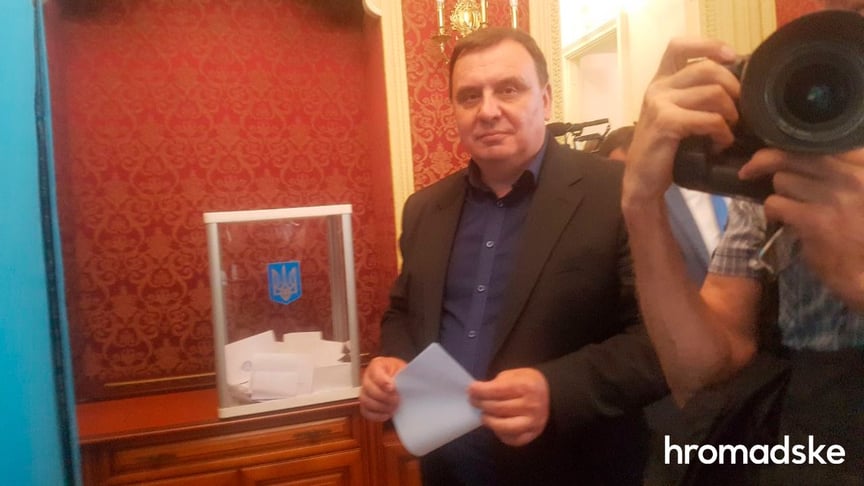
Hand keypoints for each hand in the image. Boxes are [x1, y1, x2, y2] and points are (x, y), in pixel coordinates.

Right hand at [359, 356, 405, 421]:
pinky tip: (387, 414)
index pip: (374, 371)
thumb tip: (399, 385)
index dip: (382, 381)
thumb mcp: (404, 370)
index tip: (392, 388)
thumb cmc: (402, 375)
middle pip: (368, 388)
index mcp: (377, 365)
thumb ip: (401, 375)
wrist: (403, 383)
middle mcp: (368, 377)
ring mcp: (365, 391)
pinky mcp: (365, 404)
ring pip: (365, 401)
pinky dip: (376, 415)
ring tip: (393, 407)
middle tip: (396, 399)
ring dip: (380, 407)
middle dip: (384, 396)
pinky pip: (365, 411)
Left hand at [468, 368, 549, 446]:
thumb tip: (479, 393)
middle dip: (481, 404)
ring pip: (502, 426)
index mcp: (526, 387)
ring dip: (488, 420)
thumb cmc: (528, 383)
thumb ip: (498, 383)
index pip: (497, 391)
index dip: (480, 391)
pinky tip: (495, 425)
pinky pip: (510, 438)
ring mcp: (532, 423)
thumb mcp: (515, 374)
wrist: (550, 395)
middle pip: (497, 408)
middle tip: (473, 401)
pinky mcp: (531, 435)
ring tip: (483, 415)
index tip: (471, 389)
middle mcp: (531, 406)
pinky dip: (499, 433)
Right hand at [622, 38, 739, 205]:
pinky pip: (709, 119)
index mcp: (661, 82)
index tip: (731, 58)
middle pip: (707, 67)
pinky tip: (719, 144)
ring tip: (727, 131)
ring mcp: (659, 103)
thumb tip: (736, 85)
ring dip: (730, 114)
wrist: (642, 181)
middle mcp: (657, 87)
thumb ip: (695, 96)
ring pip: (713, 93)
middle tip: (737, 110)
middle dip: (733, 87)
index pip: (679, 46)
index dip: (709, 45)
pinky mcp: (665, 122)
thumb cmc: (664, 150)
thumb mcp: (677, 115)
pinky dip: (722, 133)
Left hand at [740, 147, 863, 310]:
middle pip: (793, 154)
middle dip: (765, 161)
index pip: (822, 140)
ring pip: (782, 180)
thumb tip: (805, 159)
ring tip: (789, 208)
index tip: (775, 149)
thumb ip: (842, 172)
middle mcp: (853, 175)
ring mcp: (835, 197)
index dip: (791, 144)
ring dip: (778, 194)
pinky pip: (776, 205)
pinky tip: (782, 222)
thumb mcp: (862, 190)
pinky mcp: (815, 221)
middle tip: (750, 170)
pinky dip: (773, 213)